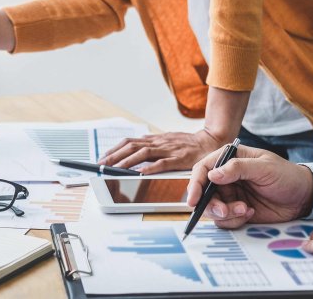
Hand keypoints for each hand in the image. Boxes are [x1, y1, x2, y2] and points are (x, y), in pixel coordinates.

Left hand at [98, 130, 224, 173]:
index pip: (129, 142)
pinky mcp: (179, 158)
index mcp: (155, 139)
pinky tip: (140, 173)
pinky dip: (150, 168)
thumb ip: (152, 146)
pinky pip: (162, 163)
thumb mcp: (167, 141)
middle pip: (132, 146)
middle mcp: (159, 142)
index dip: (114, 149)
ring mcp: (169, 149)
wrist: (211, 141)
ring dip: (127, 162)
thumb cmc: (188, 144)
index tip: (102, 158)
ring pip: (143, 153)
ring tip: (114, 169)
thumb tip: (134, 151)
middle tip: (101, 165)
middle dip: (114, 156)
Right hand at [186, 145, 312, 227]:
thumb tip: (213, 174)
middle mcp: (225, 178)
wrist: (303, 197)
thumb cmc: (286, 175)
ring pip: (212, 209)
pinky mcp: (236, 211)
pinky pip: (224, 220)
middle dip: (211, 205)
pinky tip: (251, 213)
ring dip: (226, 214)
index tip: (194, 200)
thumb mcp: (264, 167)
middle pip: (203, 193)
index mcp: (229, 160)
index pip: (203, 169)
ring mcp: (230, 195)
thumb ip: (238, 168)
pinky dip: (235, 220)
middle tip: (226, 211)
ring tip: (246, 210)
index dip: (195, 184)